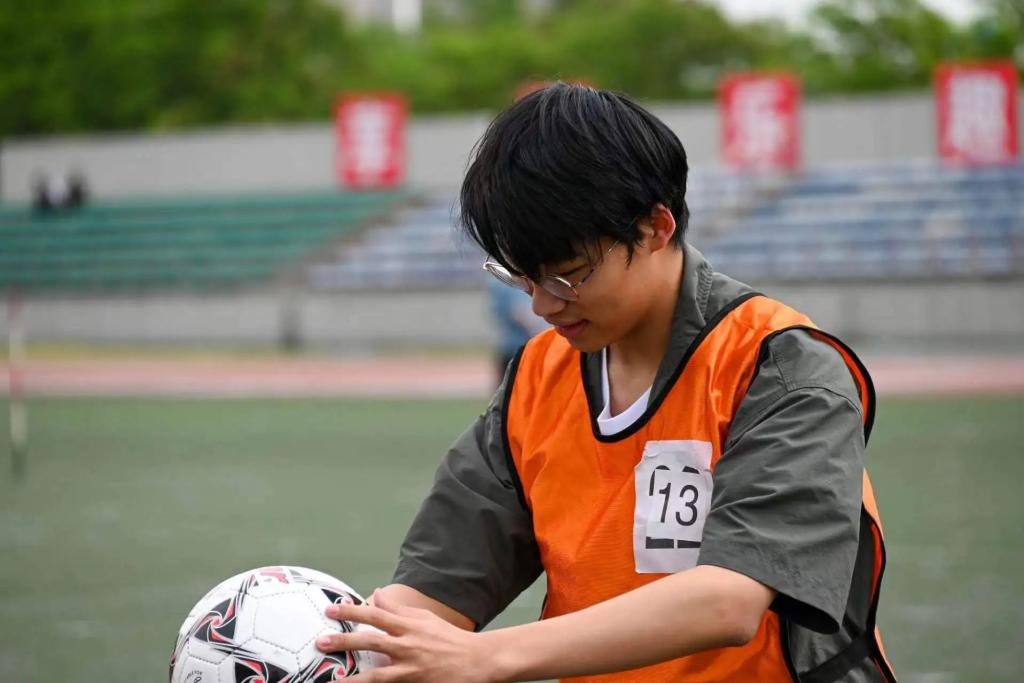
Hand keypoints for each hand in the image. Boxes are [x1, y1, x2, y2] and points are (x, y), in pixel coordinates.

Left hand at [317, 592, 500, 682]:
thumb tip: (375, 596)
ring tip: (331, 682)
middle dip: (344, 642)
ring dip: (352, 679)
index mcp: (409, 626)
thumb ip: (398, 609)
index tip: (331, 610)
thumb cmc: (448, 638)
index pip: (376, 615)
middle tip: (321, 642)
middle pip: (371, 642)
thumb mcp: (424, 618)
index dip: (352, 612)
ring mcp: (411, 669)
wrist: (476, 661)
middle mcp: (408, 646)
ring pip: (376, 675)